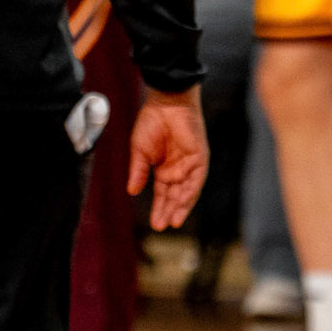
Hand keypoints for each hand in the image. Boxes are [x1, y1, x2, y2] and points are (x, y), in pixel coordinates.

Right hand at [127, 87, 208, 231]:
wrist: (165, 103)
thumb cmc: (151, 123)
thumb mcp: (140, 152)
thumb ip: (138, 172)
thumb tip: (132, 192)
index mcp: (164, 170)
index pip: (163, 195)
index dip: (159, 209)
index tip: (154, 225)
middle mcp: (178, 170)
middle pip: (175, 196)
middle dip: (169, 211)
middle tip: (161, 227)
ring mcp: (190, 165)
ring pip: (187, 191)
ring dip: (181, 206)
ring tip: (173, 221)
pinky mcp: (199, 157)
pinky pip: (197, 178)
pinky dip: (191, 191)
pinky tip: (183, 203)